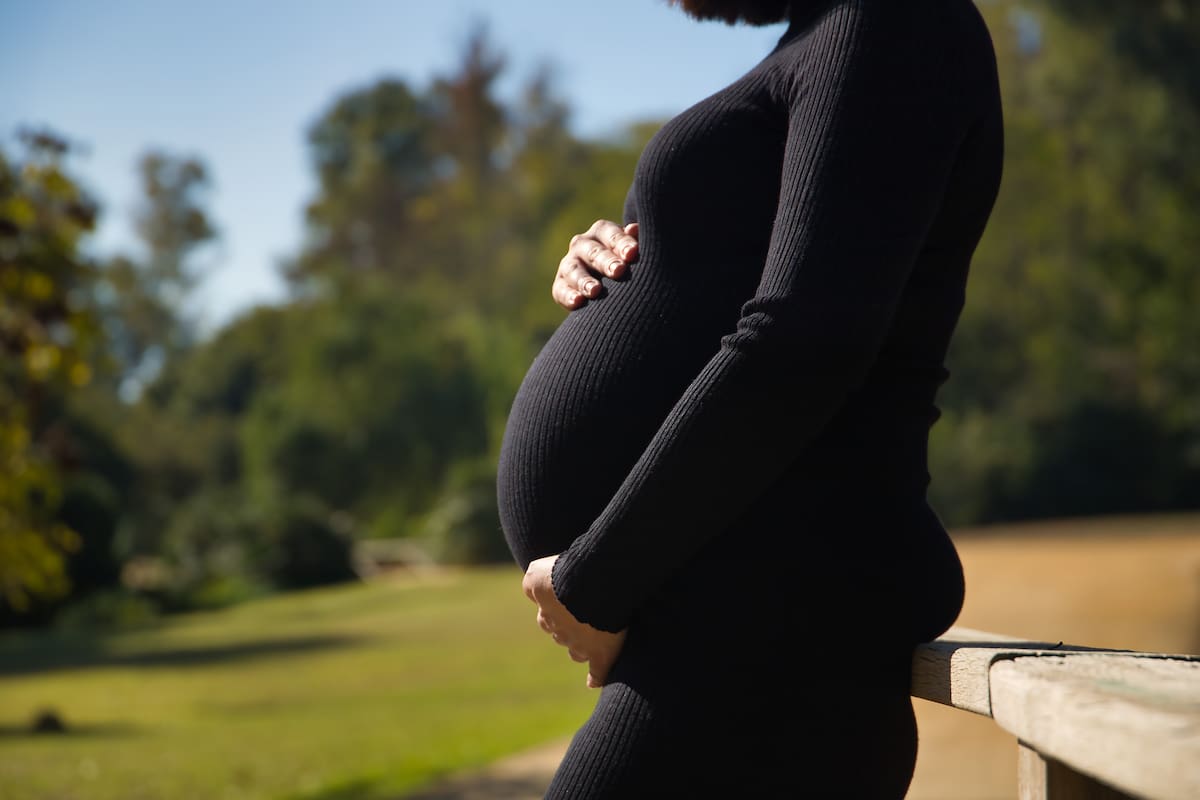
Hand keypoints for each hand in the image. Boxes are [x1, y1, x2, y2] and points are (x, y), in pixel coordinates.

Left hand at [523, 555, 627, 687]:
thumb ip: (533, 578)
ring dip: (581, 645)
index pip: (546, 618)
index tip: (565, 602)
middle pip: (560, 635)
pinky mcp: (601, 653)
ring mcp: (580, 645)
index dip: (555, 611)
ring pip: (576, 651)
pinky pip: (598, 670)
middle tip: (584, 613)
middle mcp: (560, 632)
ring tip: (594, 636)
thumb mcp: (539, 571)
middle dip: (569, 627)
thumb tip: (531, 586)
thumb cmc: (568, 574)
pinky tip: (592, 682)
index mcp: (546, 614)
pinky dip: (596, 677)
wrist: (593, 586)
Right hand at [552, 220, 639, 309]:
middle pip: (593, 252)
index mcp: (602, 232)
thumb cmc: (627, 261)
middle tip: (619, 270)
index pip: (611, 234)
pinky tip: (578, 302)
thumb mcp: (632, 249)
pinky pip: (561, 289)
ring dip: (584, 280)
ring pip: (574, 270)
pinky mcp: (560, 284)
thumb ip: (635, 241)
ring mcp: (569, 264)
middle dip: (606, 261)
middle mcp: (582, 244)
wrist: (610, 283)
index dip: (621, 242)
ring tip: (595, 291)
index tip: (633, 253)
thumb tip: (634, 229)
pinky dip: (568, 296)